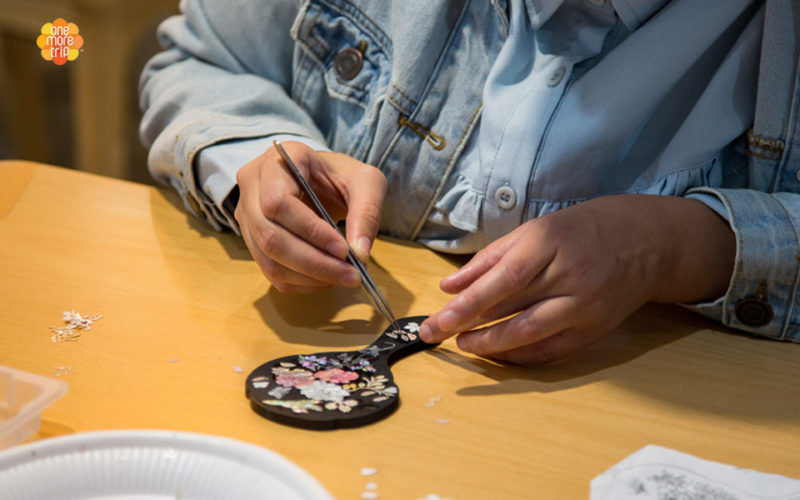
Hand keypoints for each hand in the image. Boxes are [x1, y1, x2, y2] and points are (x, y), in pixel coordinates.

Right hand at [235, 141, 385, 292]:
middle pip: (269, 235)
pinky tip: (327, 279)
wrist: (321, 178)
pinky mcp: (252, 238)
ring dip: (308, 276)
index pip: (279, 202)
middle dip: (313, 262)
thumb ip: (367, 213)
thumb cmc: (342, 176)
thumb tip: (359, 254)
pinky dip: (301, 282)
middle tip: (351, 275)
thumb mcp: (366, 182)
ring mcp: (247, 212)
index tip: (344, 250)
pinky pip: (270, 270)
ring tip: (343, 278)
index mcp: (281, 158)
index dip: (310, 231)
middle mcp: (254, 183)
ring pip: (268, 258)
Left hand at [419, 195, 734, 363]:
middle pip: (512, 309)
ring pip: (531, 335)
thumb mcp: (531, 232)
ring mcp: (585, 305)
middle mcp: (569, 275)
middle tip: (435, 336)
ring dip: (491, 346)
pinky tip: (496, 353)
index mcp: (549, 242)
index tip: (437, 321)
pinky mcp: (595, 329)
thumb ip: (488, 260)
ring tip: (464, 345)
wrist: (643, 242)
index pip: (502, 280)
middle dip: (468, 327)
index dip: (466, 305)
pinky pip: (552, 350)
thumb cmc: (578, 231)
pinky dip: (520, 356)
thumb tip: (448, 286)